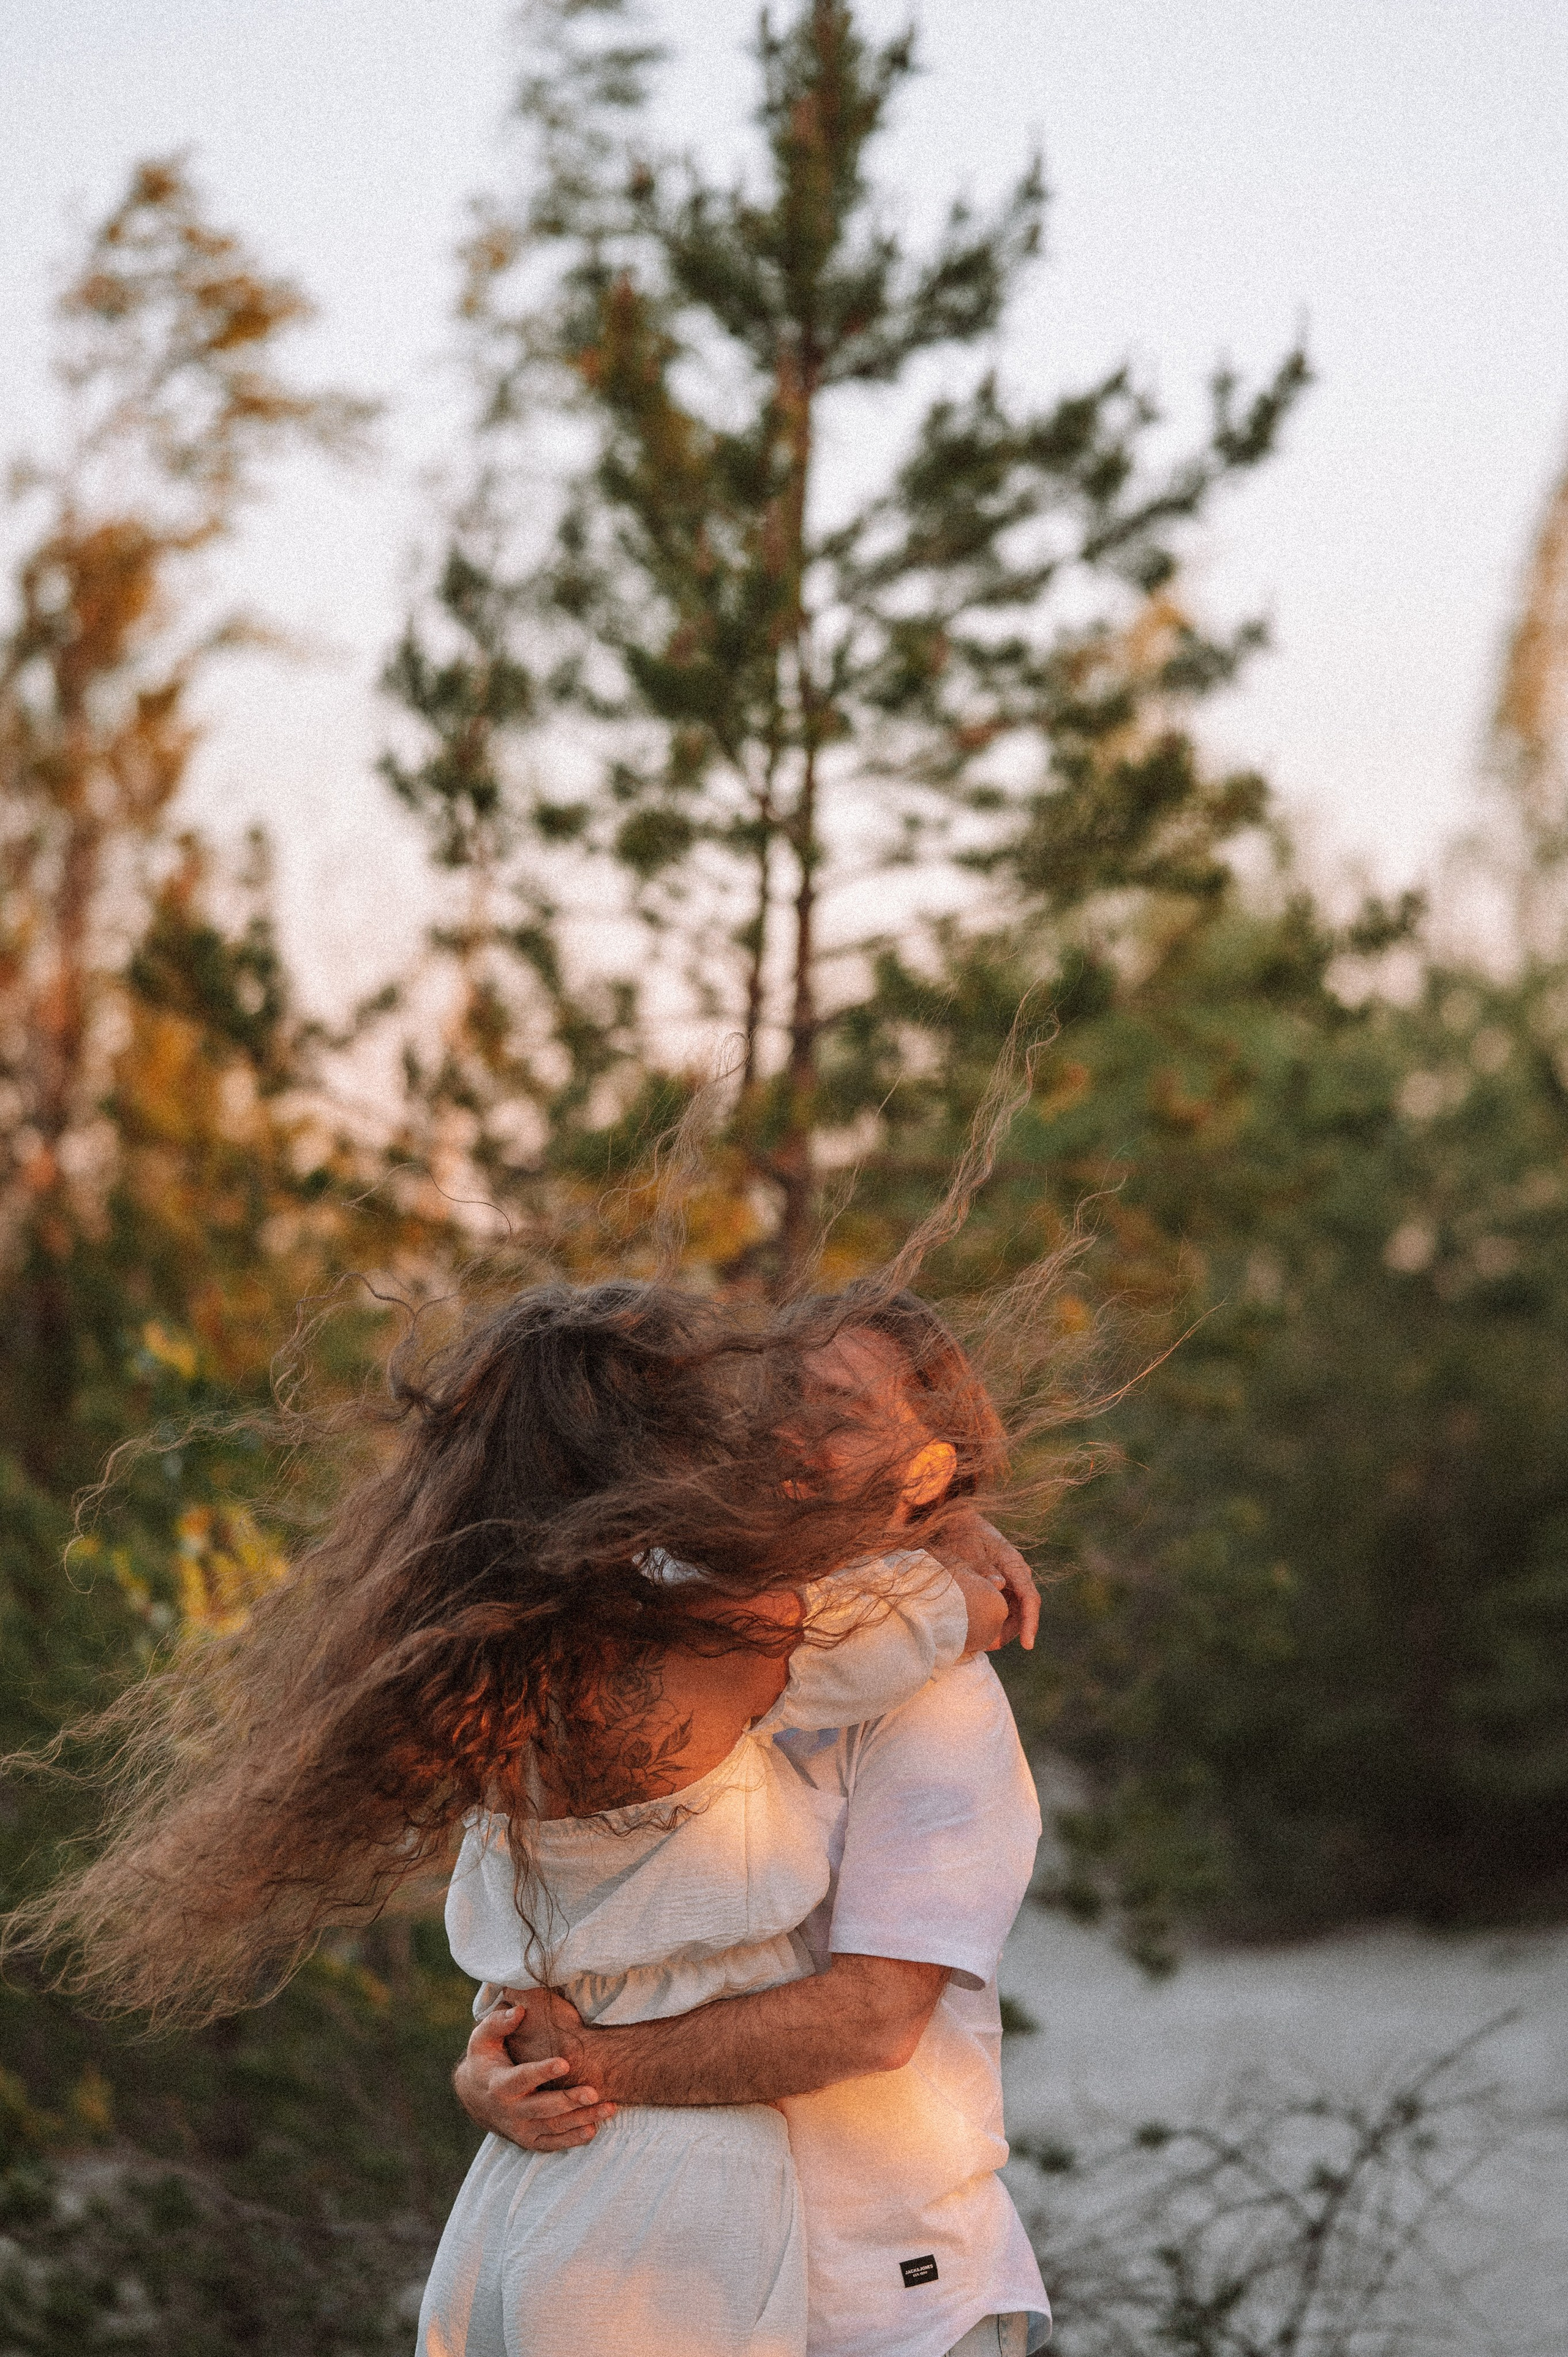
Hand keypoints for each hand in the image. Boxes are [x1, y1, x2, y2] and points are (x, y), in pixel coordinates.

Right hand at [452, 1994, 613, 2151]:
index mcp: (500, 2084)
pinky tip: (594, 2129)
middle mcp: (510, 2111)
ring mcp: (520, 2130)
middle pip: (544, 2108)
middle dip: (570, 2100)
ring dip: (582, 2119)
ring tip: (608, 2108)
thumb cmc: (485, 2060)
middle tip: (595, 2092)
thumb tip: (518, 2010)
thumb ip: (499, 2022)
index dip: (543, 2071)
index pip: (522, 2078)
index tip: (565, 2062)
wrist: (475, 2098)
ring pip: (554, 2127)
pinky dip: (573, 2139)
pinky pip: (553, 2143)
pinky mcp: (530, 2141)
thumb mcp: (483, 2038)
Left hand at [934, 1509, 1039, 1650]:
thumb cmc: (963, 1535)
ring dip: (1003, 1626)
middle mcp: (1017, 1573)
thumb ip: (984, 1568)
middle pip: (1024, 1610)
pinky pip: (1004, 1605)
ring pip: (1015, 1610)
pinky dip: (995, 1617)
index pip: (1030, 1599)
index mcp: (1014, 1565)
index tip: (1028, 1645)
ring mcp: (1010, 1579)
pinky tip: (979, 1626)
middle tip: (989, 1645)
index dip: (1030, 1623)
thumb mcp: (970, 1552)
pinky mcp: (1001, 1583)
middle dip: (1011, 1631)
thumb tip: (1000, 1585)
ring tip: (982, 1640)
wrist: (957, 1522)